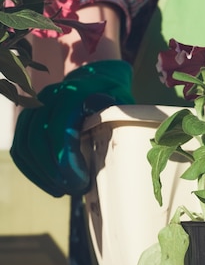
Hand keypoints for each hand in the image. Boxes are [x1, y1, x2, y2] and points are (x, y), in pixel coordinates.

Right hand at [10, 60, 134, 196]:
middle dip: (54, 171)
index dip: (66, 159)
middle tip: (75, 188)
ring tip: (64, 190)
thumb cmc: (115, 94)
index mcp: (75, 93)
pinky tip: (50, 183)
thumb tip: (116, 145)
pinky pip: (20, 146)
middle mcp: (51, 97)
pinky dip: (32, 169)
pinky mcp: (28, 118)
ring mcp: (36, 106)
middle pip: (38, 139)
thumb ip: (118, 120)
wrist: (98, 75)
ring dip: (42, 174)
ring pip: (25, 144)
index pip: (60, 129)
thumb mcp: (124, 102)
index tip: (81, 180)